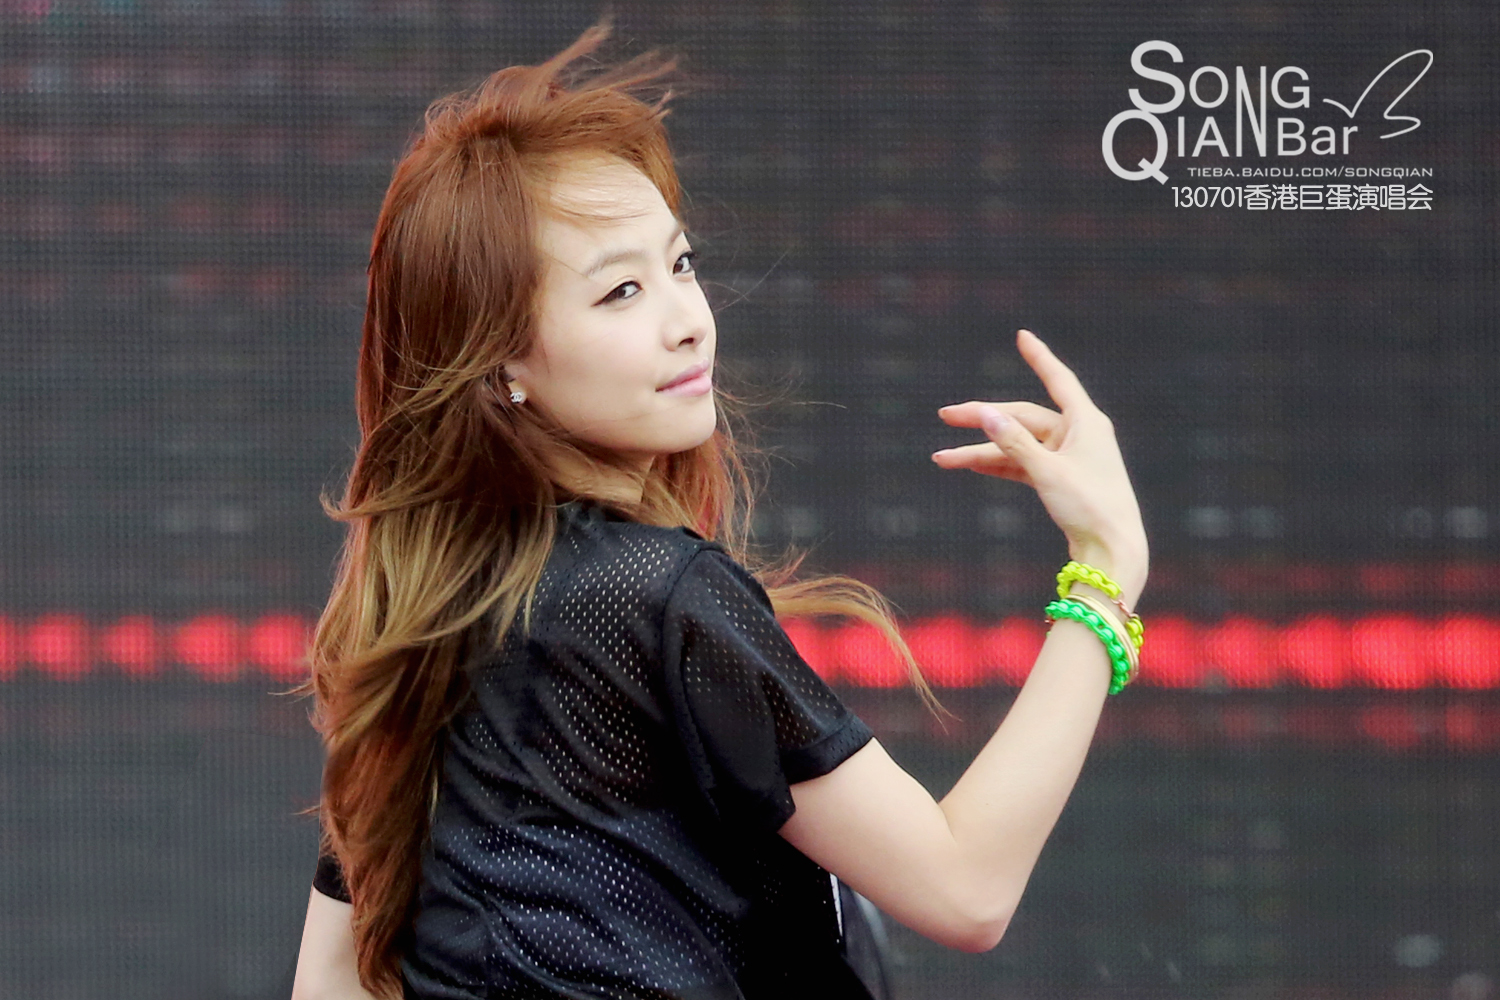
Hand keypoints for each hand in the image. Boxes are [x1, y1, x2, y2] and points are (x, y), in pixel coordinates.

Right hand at [931, 330, 1147, 602]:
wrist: (1112, 551)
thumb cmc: (1089, 506)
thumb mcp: (1047, 471)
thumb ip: (1014, 441)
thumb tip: (986, 412)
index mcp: (1086, 421)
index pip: (1057, 379)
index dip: (1038, 356)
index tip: (1022, 336)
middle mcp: (1078, 434)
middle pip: (1023, 417)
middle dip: (983, 419)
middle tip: (945, 416)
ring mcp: (1068, 457)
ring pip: (1017, 445)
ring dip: (981, 452)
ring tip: (943, 459)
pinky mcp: (1060, 480)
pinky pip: (1023, 464)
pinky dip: (998, 466)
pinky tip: (969, 467)